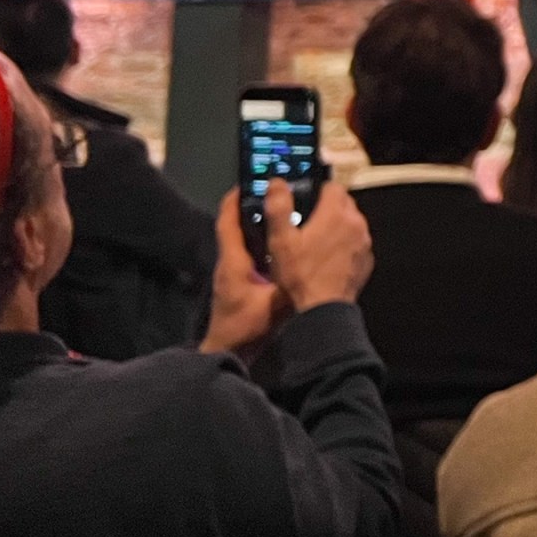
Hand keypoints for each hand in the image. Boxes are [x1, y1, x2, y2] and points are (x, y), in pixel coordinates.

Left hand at [200, 190, 284, 356]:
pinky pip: (247, 253)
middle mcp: (230, 264)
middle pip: (233, 227)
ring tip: (277, 212)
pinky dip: (259, 242)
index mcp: (234, 263)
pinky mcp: (239, 284)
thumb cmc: (244, 329)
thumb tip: (308, 266)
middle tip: (268, 193)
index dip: (234, 201)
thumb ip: (290, 286)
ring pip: (240, 240)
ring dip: (254, 224)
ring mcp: (233, 275)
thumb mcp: (274, 306)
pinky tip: (279, 244)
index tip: (245, 183)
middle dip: (248, 207)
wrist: (228, 353)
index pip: (227, 223)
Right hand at [266, 179, 373, 314]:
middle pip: (344, 202)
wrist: (324, 308)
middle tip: (307, 219)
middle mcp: (356, 223)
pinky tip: (328, 256)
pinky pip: (357, 242)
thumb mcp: (281, 241)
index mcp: (336, 213)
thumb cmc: (300, 275)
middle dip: (327, 206)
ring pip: (352, 222)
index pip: (332, 186)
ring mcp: (364, 242)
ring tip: (316, 239)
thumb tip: (277, 183)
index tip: (305, 198)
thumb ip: (279, 208)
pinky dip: (345, 243)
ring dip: (337, 225)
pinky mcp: (367, 258)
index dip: (317, 189)